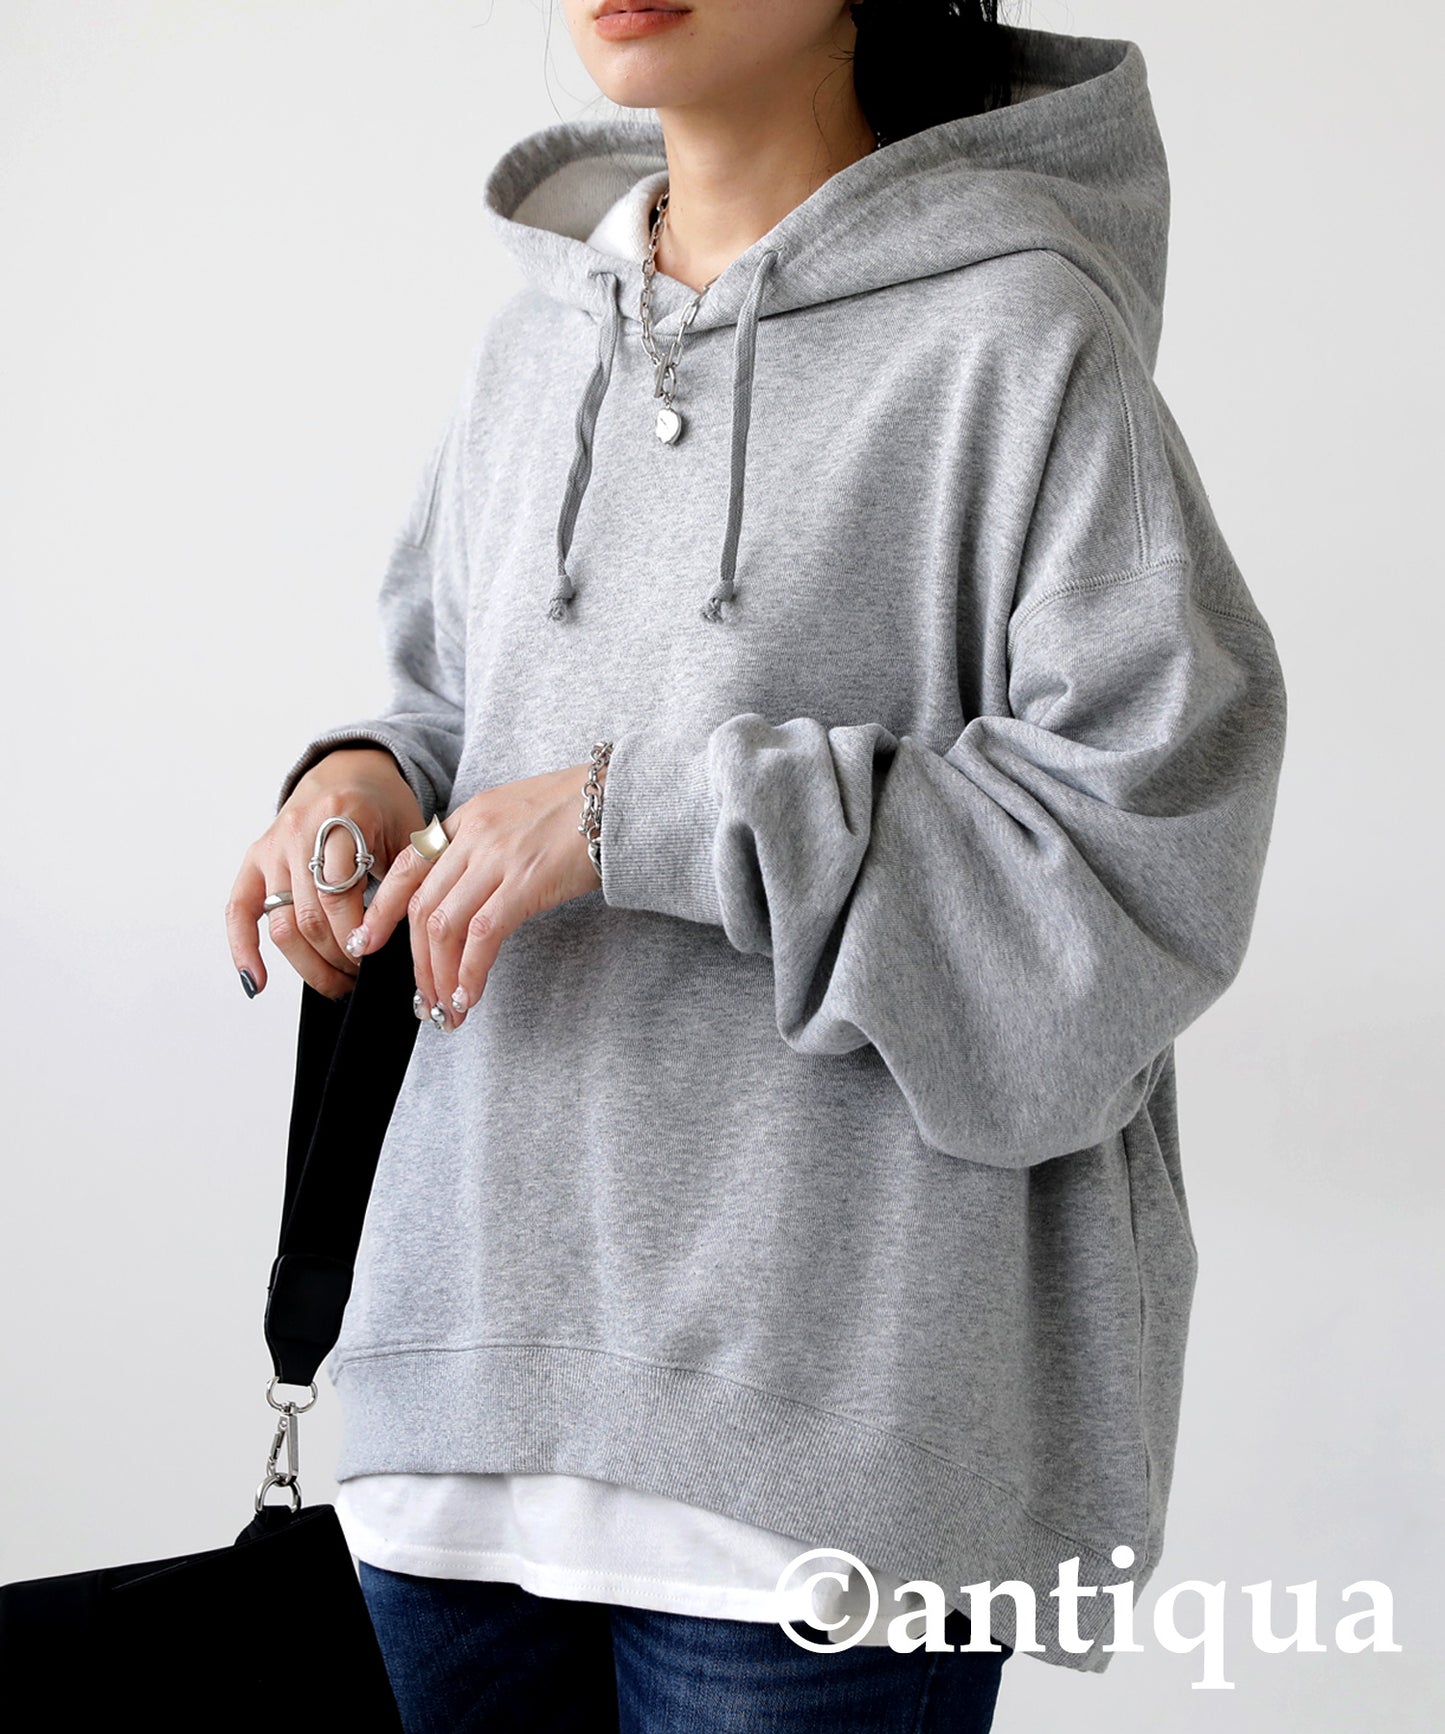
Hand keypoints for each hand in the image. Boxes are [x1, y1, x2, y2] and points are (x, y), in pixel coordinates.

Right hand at [226, 748, 423, 999]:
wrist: (348, 771)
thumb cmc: (384, 806)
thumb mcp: (409, 832)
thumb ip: (408, 879)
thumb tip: (407, 943)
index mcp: (342, 816)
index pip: (339, 896)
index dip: (355, 938)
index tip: (373, 961)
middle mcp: (300, 830)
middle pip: (308, 916)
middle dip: (337, 957)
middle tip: (360, 977)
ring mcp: (273, 846)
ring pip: (280, 923)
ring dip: (308, 964)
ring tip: (337, 983)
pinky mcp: (255, 860)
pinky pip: (239, 910)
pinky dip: (243, 949)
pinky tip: (256, 982)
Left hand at [343, 760, 605, 1028]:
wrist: (626, 796)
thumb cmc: (584, 810)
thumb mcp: (520, 814)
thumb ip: (489, 844)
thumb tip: (471, 888)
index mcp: (469, 817)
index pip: (408, 866)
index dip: (381, 908)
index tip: (365, 941)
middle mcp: (474, 835)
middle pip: (420, 906)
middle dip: (414, 960)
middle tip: (421, 997)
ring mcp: (498, 858)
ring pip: (444, 926)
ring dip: (439, 974)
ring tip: (446, 1007)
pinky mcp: (526, 882)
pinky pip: (482, 936)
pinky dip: (470, 972)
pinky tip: (469, 995)